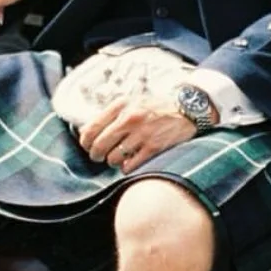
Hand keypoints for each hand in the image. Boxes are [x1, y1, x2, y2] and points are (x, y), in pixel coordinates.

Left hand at [78, 93, 197, 171]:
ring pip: (113, 158)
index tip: (88, 146)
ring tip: (119, 157)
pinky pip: (129, 166)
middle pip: (99, 146)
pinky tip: (130, 162)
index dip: (85, 142)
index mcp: (121, 105)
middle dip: (96, 155)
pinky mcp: (154, 148)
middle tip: (99, 156)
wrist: (186, 109)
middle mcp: (129, 118)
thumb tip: (85, 132)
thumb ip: (109, 115)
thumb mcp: (130, 102)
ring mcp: (142, 134)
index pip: (91, 128)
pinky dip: (126, 167)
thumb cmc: (155, 107)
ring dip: (113, 161)